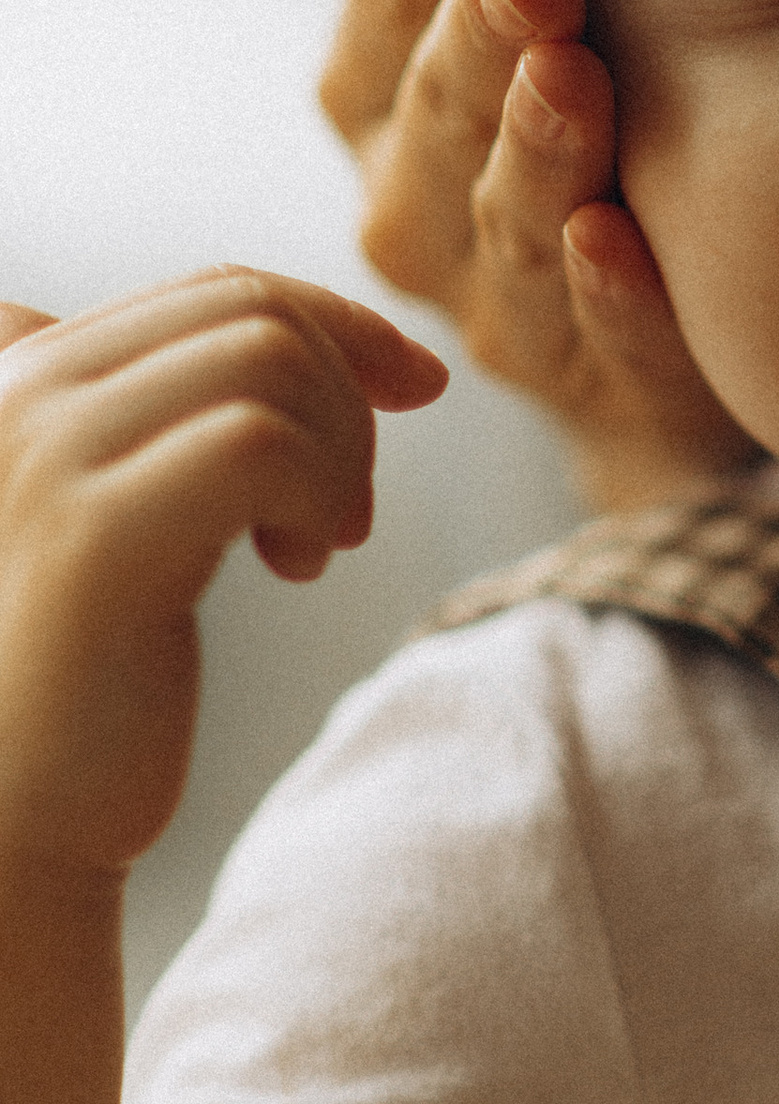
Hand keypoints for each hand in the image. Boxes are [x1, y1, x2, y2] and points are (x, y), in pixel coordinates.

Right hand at [0, 274, 445, 888]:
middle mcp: (17, 389)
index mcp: (23, 370)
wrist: (12, 815)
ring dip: (338, 450)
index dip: (342, 326)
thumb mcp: (128, 510)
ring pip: (267, 360)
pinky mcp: (93, 537)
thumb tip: (333, 343)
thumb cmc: (86, 671)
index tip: (414, 389)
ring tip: (318, 543)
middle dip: (348, 392)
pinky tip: (299, 565)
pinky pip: (258, 443)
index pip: (220, 289)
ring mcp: (46, 455)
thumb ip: (160, 415)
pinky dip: (320, 492)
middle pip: (255, 311)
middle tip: (348, 509)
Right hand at [317, 0, 753, 510]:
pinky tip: (617, 236)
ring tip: (575, 74)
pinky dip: (604, 289)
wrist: (661, 338)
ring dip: (534, 144)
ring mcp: (496, 302)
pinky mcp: (592, 385)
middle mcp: (414, 199)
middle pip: (432, 105)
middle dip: (475, 29)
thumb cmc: (578, 126)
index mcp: (383, 93)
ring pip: (503, 218)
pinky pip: (597, 337)